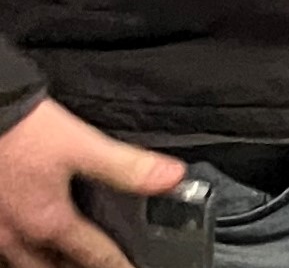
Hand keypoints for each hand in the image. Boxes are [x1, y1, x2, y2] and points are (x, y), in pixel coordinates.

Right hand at [0, 101, 183, 267]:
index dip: (117, 266)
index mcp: (49, 221)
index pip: (93, 255)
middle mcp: (18, 236)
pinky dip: (16, 254)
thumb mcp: (82, 145)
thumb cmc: (24, 132)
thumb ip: (127, 165)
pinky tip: (23, 242)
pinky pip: (1, 250)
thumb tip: (172, 178)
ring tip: (62, 261)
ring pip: (21, 265)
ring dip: (46, 265)